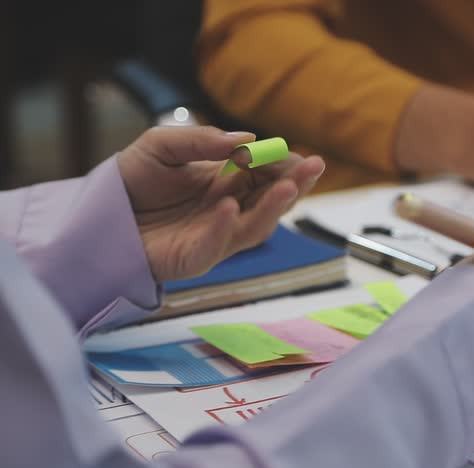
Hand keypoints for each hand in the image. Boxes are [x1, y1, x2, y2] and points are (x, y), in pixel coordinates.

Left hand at [117, 126, 324, 282]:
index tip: (299, 155)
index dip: (284, 164)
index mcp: (226, 181)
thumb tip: (245, 141)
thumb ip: (201, 141)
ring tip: (287, 186)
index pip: (266, 173)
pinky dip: (224, 227)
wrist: (96, 214)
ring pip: (255, 225)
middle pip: (272, 199)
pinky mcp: (195, 257)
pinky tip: (229, 207)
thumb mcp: (162, 146)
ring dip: (273, 206)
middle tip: (313, 168)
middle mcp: (228, 209)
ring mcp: (215, 235)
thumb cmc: (131, 181)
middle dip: (295, 184)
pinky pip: (216, 245)